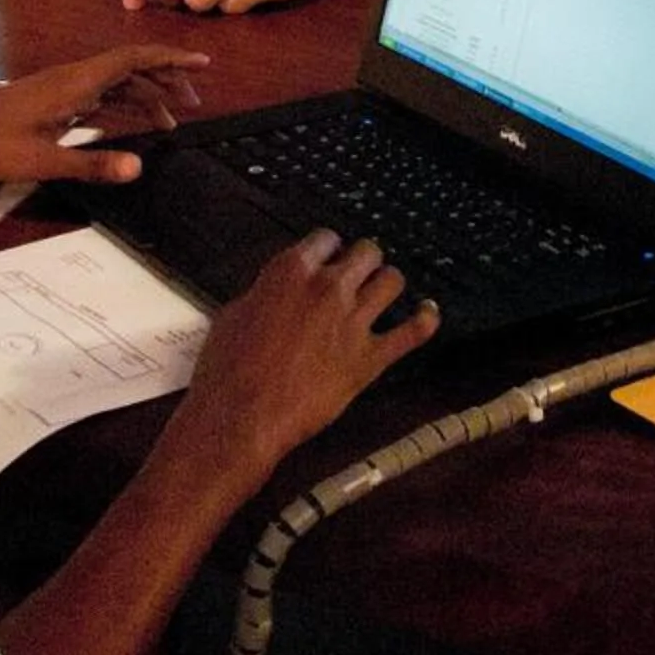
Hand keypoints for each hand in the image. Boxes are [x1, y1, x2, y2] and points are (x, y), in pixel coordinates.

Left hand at [0, 45, 209, 186]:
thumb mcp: (44, 161)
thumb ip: (92, 165)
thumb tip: (140, 167)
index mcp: (75, 82)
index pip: (133, 59)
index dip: (170, 58)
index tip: (201, 62)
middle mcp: (73, 78)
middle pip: (129, 69)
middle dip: (165, 79)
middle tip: (194, 101)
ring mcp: (63, 89)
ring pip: (115, 83)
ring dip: (145, 95)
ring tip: (171, 118)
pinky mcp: (53, 101)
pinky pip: (99, 97)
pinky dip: (122, 106)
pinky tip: (133, 124)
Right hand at [167, 231, 436, 489]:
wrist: (241, 416)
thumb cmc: (227, 369)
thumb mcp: (235, 313)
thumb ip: (267, 294)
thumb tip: (278, 293)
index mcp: (291, 271)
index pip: (326, 238)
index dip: (329, 249)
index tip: (330, 257)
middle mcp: (328, 288)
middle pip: (367, 252)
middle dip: (364, 261)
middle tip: (359, 273)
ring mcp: (353, 321)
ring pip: (393, 280)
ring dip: (388, 284)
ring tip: (383, 292)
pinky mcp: (369, 359)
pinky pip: (412, 333)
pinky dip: (425, 320)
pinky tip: (428, 313)